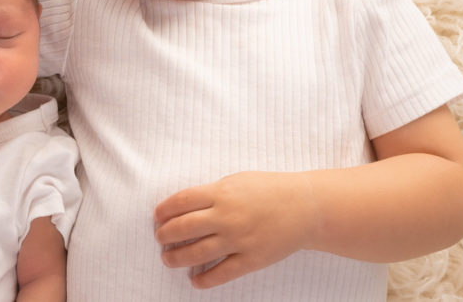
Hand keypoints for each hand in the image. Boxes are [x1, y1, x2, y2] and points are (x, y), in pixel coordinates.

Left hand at [153, 171, 318, 288]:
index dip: (163, 210)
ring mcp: (238, 239)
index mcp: (221, 193)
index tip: (157, 216)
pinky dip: (204, 280)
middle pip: (183, 228)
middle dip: (164, 235)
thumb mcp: (236, 181)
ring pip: (196, 253)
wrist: (306, 207)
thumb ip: (212, 193)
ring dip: (176, 258)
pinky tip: (194, 280)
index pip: (181, 201)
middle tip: (160, 239)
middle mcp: (226, 216)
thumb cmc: (270, 189)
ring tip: (168, 259)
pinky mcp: (251, 259)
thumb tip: (185, 206)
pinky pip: (221, 274)